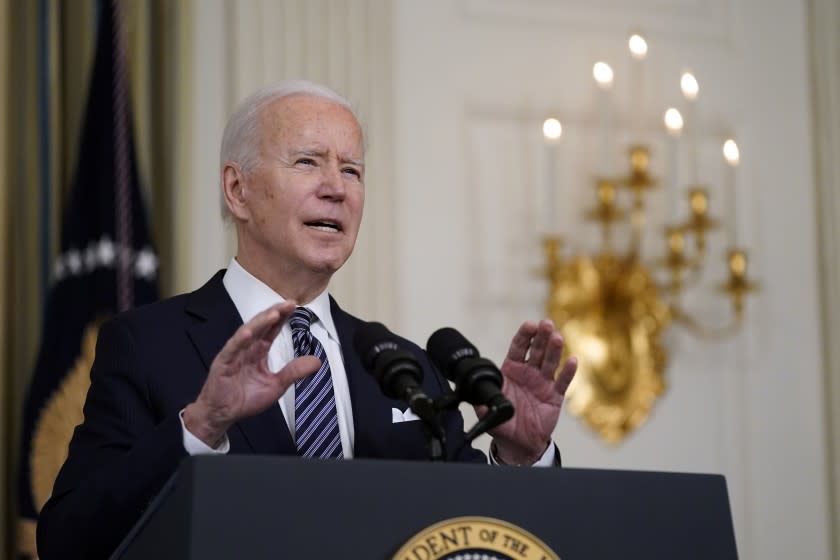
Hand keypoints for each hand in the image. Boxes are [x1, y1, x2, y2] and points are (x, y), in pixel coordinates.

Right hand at [183, 301, 320, 446]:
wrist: (223, 414)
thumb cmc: (245, 398)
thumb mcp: (276, 386)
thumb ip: (294, 372)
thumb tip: (317, 361)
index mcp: (258, 351)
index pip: (271, 330)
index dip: (282, 318)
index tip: (294, 306)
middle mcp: (246, 348)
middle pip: (261, 326)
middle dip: (275, 313)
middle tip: (289, 303)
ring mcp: (234, 354)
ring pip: (247, 332)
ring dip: (260, 322)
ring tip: (274, 313)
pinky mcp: (223, 363)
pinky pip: (232, 349)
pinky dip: (240, 340)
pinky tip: (249, 332)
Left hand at [483, 319, 576, 464]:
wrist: (518, 443)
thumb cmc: (504, 422)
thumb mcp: (488, 412)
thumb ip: (483, 403)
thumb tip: (476, 397)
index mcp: (512, 370)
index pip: (519, 348)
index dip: (524, 336)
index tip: (530, 325)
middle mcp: (529, 373)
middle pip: (537, 350)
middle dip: (542, 336)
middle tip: (546, 324)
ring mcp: (543, 383)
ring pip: (550, 362)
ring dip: (555, 349)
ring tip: (557, 337)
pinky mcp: (555, 396)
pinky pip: (562, 382)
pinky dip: (568, 372)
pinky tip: (573, 360)